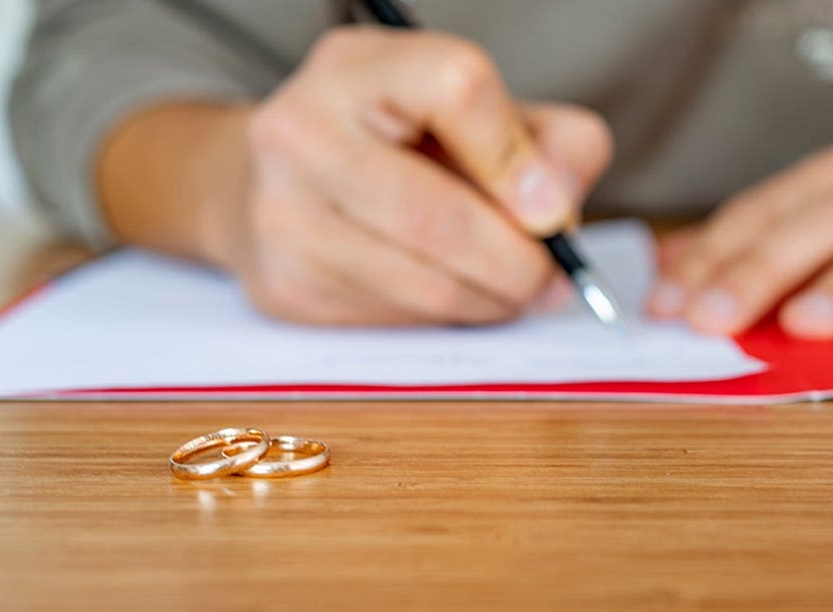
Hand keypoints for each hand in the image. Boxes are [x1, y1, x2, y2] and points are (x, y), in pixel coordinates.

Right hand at [236, 26, 611, 324]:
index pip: (458, 89)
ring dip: (490, 301)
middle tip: (552, 278)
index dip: (518, 157)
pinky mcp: (285, 288)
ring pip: (426, 286)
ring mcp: (283, 218)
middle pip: (440, 218)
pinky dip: (445, 318)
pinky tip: (446, 291)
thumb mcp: (466, 111)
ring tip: (510, 288)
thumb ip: (542, 141)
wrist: (272, 185)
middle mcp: (302, 135)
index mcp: (355, 68)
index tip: (553, 208)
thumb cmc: (389, 141)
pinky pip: (398, 322)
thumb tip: (560, 212)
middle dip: (518, 263)